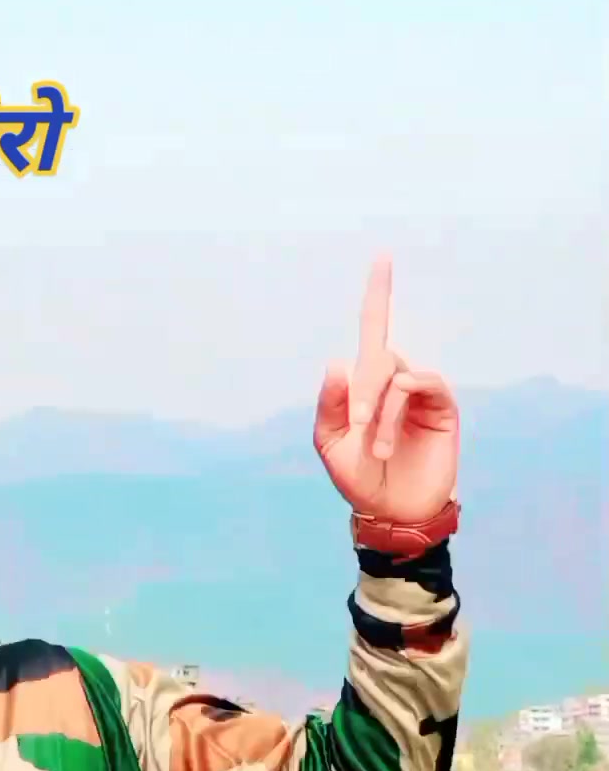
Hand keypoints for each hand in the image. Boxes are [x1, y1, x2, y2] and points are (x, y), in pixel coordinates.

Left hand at [313, 255, 458, 523]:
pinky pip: (420, 383)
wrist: (391, 513)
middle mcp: (396, 381)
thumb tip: (337, 362)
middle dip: (362, 389)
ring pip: (396, 374)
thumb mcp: (331, 445)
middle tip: (355, 426)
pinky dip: (398, 404)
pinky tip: (387, 435)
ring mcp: (420, 393)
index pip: (373, 330)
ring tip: (373, 447)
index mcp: (366, 385)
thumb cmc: (360, 479)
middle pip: (378, 355)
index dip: (378, 294)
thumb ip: (328, 407)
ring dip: (379, 407)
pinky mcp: (442, 407)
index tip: (382, 257)